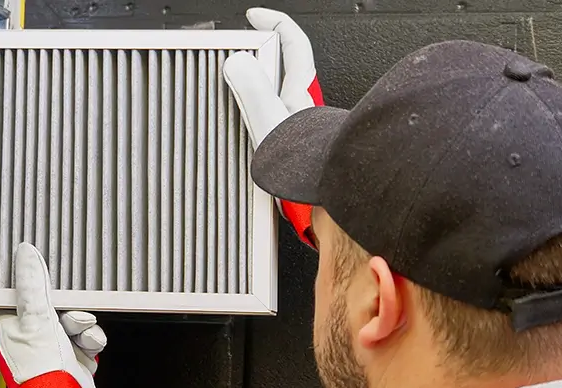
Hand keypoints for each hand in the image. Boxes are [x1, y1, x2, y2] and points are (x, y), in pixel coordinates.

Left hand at [0, 242, 106, 387]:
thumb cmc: (39, 371)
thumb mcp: (36, 317)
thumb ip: (33, 285)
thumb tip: (26, 254)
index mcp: (8, 327)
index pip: (18, 294)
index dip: (33, 285)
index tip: (45, 278)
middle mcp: (27, 337)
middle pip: (51, 306)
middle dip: (67, 309)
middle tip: (68, 314)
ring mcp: (50, 349)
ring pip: (72, 320)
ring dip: (81, 325)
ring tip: (80, 334)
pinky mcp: (71, 358)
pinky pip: (85, 338)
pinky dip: (90, 341)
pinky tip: (88, 347)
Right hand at [223, 7, 323, 245]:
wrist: (327, 197)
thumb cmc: (308, 165)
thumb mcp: (271, 121)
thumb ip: (252, 90)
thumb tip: (237, 62)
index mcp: (298, 91)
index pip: (292, 42)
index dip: (274, 22)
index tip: (254, 16)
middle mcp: (300, 105)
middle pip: (283, 68)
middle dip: (260, 59)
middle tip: (237, 56)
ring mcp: (297, 125)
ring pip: (275, 96)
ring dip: (256, 92)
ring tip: (234, 94)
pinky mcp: (292, 147)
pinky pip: (270, 123)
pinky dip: (256, 121)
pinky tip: (245, 133)